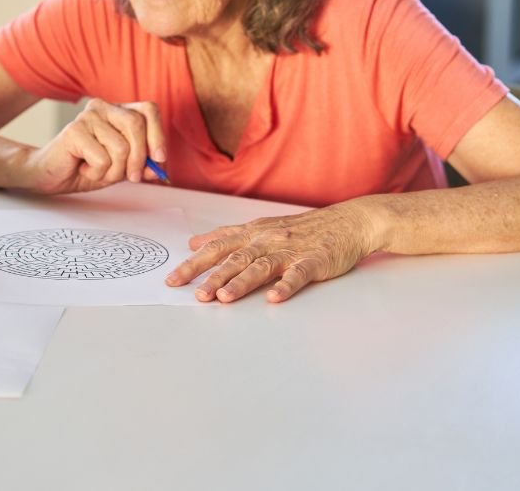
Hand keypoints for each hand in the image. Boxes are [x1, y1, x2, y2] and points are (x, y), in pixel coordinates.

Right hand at [19, 99, 166, 194]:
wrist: (51, 175)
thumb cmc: (85, 167)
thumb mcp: (121, 168)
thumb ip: (141, 165)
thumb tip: (159, 167)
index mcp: (117, 111)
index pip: (148, 109)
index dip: (158, 135)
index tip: (160, 159)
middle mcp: (102, 107)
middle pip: (137, 125)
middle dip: (139, 158)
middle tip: (131, 177)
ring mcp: (87, 117)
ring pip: (121, 147)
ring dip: (114, 171)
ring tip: (99, 171)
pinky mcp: (74, 131)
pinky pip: (102, 158)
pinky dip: (98, 173)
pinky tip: (85, 169)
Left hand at [165, 199, 382, 302]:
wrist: (346, 222)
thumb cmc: (301, 228)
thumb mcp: (260, 227)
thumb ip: (227, 236)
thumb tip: (195, 242)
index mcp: (252, 232)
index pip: (216, 248)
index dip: (193, 264)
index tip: (172, 279)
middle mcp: (266, 239)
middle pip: (233, 258)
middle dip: (211, 276)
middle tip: (194, 294)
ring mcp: (290, 250)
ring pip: (260, 266)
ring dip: (241, 283)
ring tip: (224, 298)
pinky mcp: (314, 261)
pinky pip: (298, 274)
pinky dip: (285, 286)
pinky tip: (274, 297)